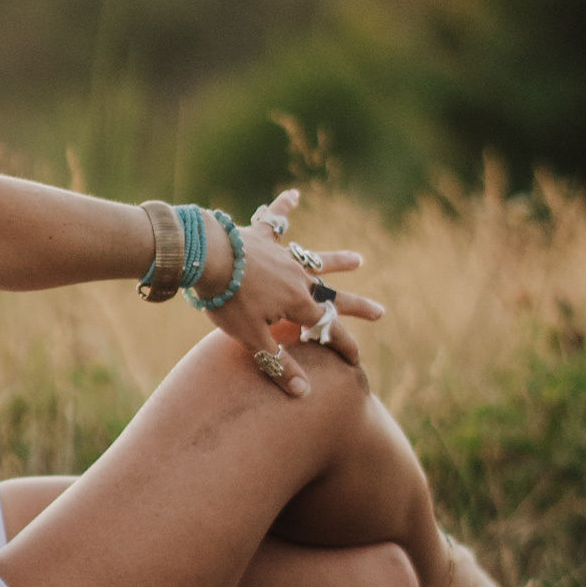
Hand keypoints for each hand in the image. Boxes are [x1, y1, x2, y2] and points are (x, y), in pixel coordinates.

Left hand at [209, 187, 384, 400]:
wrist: (205, 257)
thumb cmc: (227, 300)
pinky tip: (293, 194)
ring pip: (314, 258)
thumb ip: (278, 363)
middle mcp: (298, 277)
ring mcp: (282, 254)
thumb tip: (305, 393)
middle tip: (380, 312)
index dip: (343, 346)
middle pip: (332, 295)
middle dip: (356, 306)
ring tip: (358, 259)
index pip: (327, 330)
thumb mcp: (251, 338)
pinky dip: (284, 208)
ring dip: (336, 260)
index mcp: (298, 304)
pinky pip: (276, 221)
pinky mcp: (261, 236)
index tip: (356, 361)